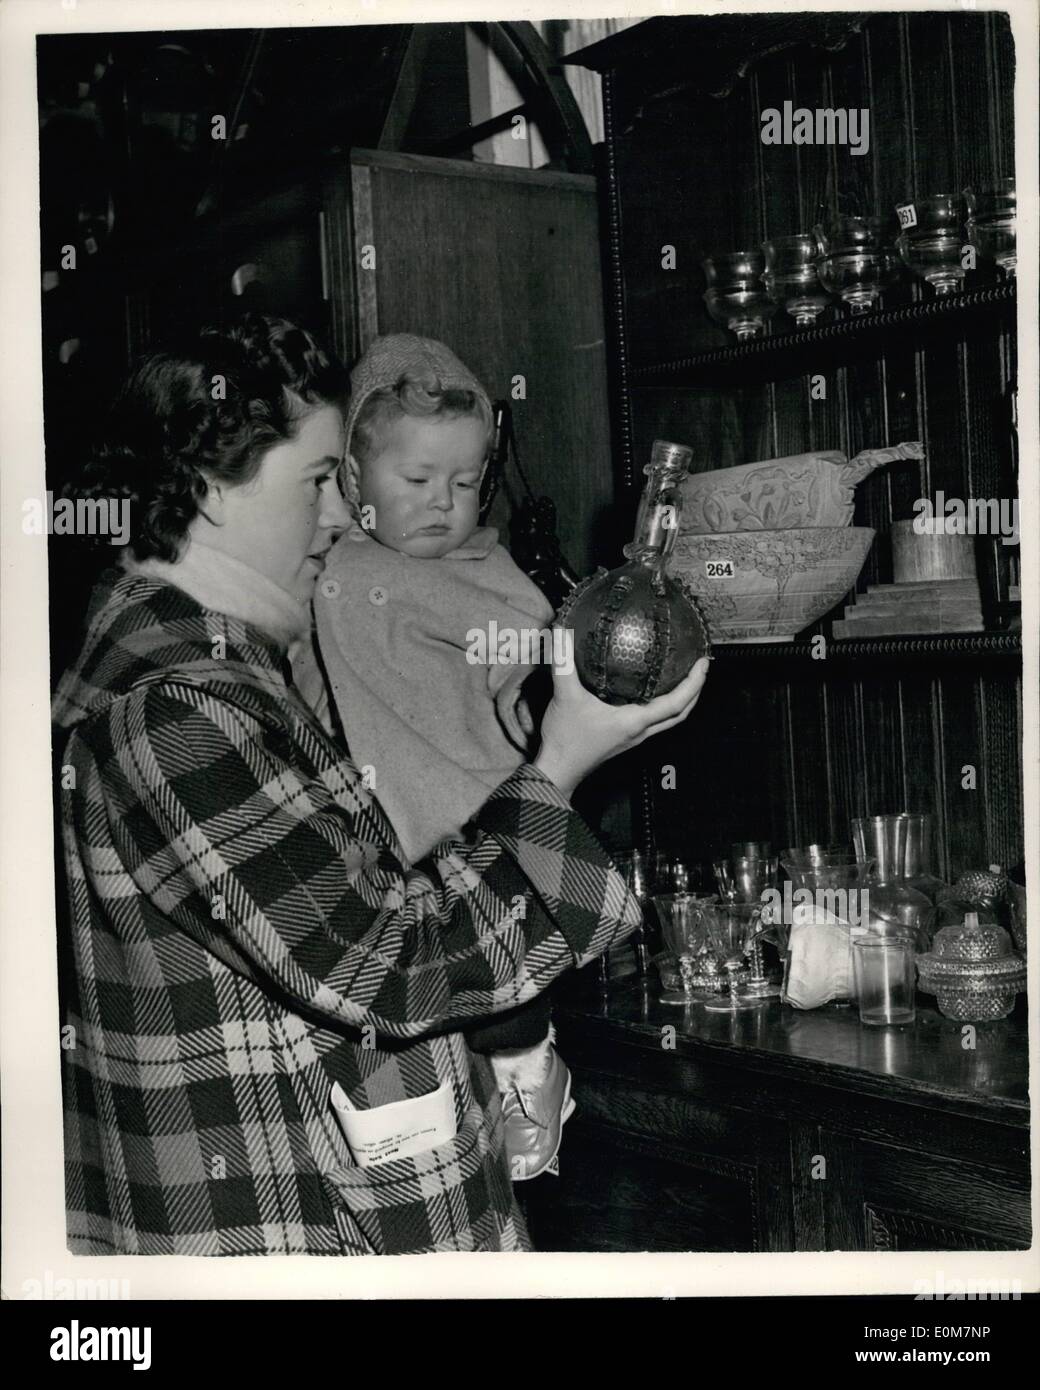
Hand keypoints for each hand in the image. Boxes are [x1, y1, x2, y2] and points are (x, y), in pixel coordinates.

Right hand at [533, 656, 710, 798]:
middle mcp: (640, 731)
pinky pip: (653, 721)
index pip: (677, 704)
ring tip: (684, 678)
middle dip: (695, 691)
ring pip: (669, 719)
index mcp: (635, 721)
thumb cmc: (565, 741)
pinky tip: (650, 692)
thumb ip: (564, 663)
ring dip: (682, 700)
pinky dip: (662, 706)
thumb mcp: (565, 696)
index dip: (694, 683)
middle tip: (701, 669)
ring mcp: (633, 737)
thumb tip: (562, 633)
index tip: (703, 664)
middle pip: (681, 714)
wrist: (557, 771)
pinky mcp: (624, 739)